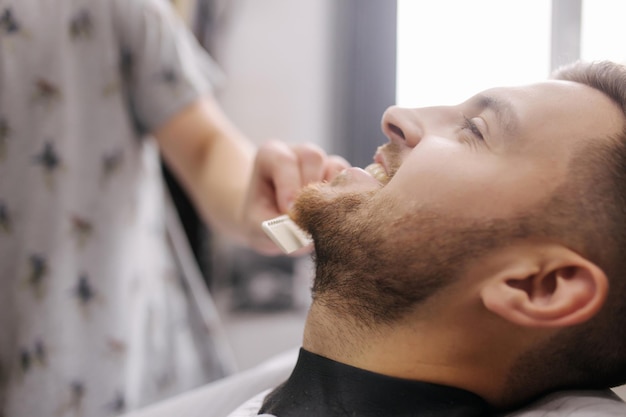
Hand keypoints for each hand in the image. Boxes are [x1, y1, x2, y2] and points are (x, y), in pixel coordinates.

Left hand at [241, 139, 349, 254]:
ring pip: (334, 167)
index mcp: (271, 156)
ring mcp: (321, 162)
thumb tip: (304, 237)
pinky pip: (350, 181)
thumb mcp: (257, 226)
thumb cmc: (261, 219)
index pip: (284, 160)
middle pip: (312, 156)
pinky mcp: (339, 175)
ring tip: (316, 218)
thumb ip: (276, 229)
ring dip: (328, 195)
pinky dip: (343, 198)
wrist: (270, 223)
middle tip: (304, 216)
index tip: (288, 211)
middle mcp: (298, 153)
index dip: (289, 185)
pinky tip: (330, 216)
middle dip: (310, 188)